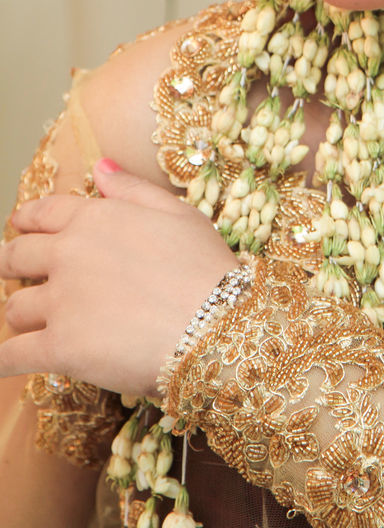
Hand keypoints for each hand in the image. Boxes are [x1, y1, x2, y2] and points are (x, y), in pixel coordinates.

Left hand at [0, 160, 237, 397]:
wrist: (214, 324)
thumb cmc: (205, 268)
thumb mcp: (177, 215)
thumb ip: (132, 189)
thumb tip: (100, 167)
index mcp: (95, 218)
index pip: (42, 213)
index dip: (25, 221)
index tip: (19, 227)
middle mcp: (68, 254)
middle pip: (16, 257)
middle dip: (11, 264)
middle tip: (13, 272)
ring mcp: (60, 301)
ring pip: (14, 308)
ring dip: (20, 314)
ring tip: (29, 322)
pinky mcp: (58, 347)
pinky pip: (12, 355)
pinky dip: (4, 361)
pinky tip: (4, 364)